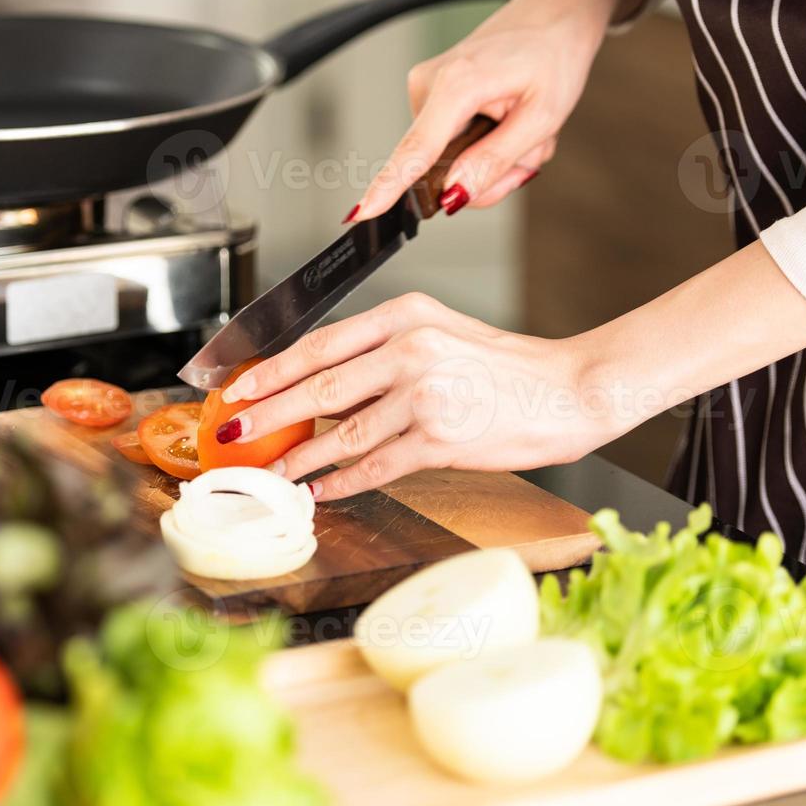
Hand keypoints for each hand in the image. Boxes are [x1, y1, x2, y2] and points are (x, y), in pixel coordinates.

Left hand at [215, 294, 616, 500]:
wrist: (571, 390)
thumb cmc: (507, 368)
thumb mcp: (441, 335)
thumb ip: (383, 354)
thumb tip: (321, 390)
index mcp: (406, 314)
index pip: (321, 342)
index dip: (272, 368)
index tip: (239, 384)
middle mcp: (411, 348)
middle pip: (319, 386)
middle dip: (267, 412)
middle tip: (234, 430)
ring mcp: (425, 395)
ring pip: (341, 433)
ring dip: (298, 457)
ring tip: (270, 471)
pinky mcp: (441, 438)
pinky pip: (376, 466)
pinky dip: (342, 481)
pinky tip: (320, 490)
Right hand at [348, 0, 634, 219]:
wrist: (552, 17)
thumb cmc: (552, 58)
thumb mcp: (542, 118)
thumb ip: (494, 160)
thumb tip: (453, 195)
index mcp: (457, 84)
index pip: (417, 149)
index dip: (390, 186)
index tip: (363, 213)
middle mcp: (428, 84)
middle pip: (441, 170)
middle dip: (489, 177)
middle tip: (527, 156)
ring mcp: (424, 89)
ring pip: (450, 162)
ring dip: (491, 159)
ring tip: (519, 128)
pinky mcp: (428, 95)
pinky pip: (450, 146)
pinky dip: (484, 144)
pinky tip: (505, 122)